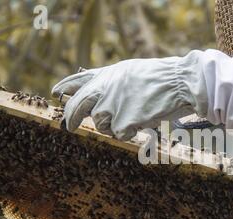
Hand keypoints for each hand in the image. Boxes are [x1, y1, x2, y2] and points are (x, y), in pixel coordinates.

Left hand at [52, 51, 207, 139]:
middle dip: (71, 119)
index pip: (76, 81)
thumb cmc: (158, 77)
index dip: (64, 88)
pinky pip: (119, 134)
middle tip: (69, 127)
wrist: (177, 81)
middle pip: (76, 107)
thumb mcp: (128, 70)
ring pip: (101, 125)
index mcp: (105, 75)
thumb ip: (109, 79)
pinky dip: (130, 132)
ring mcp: (112, 106)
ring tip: (132, 117)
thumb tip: (93, 86)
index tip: (54, 93)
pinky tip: (142, 121)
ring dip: (113, 126)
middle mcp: (103, 89)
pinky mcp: (122, 122)